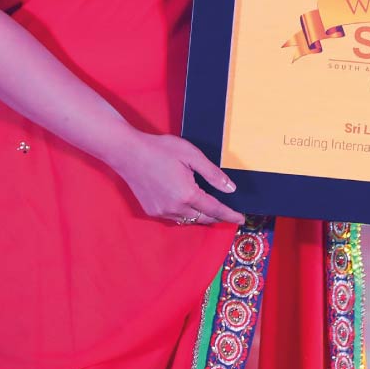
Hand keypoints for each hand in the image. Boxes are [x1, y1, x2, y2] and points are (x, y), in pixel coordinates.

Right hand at [107, 130, 245, 225]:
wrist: (128, 153)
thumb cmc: (160, 149)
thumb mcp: (191, 155)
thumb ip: (212, 174)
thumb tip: (230, 189)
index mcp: (187, 194)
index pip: (215, 210)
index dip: (230, 215)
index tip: (241, 219)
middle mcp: (175, 207)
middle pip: (203, 218)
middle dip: (216, 216)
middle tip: (227, 211)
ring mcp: (162, 211)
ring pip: (188, 219)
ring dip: (200, 214)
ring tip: (208, 205)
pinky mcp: (152, 211)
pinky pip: (175, 216)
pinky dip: (184, 212)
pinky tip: (186, 201)